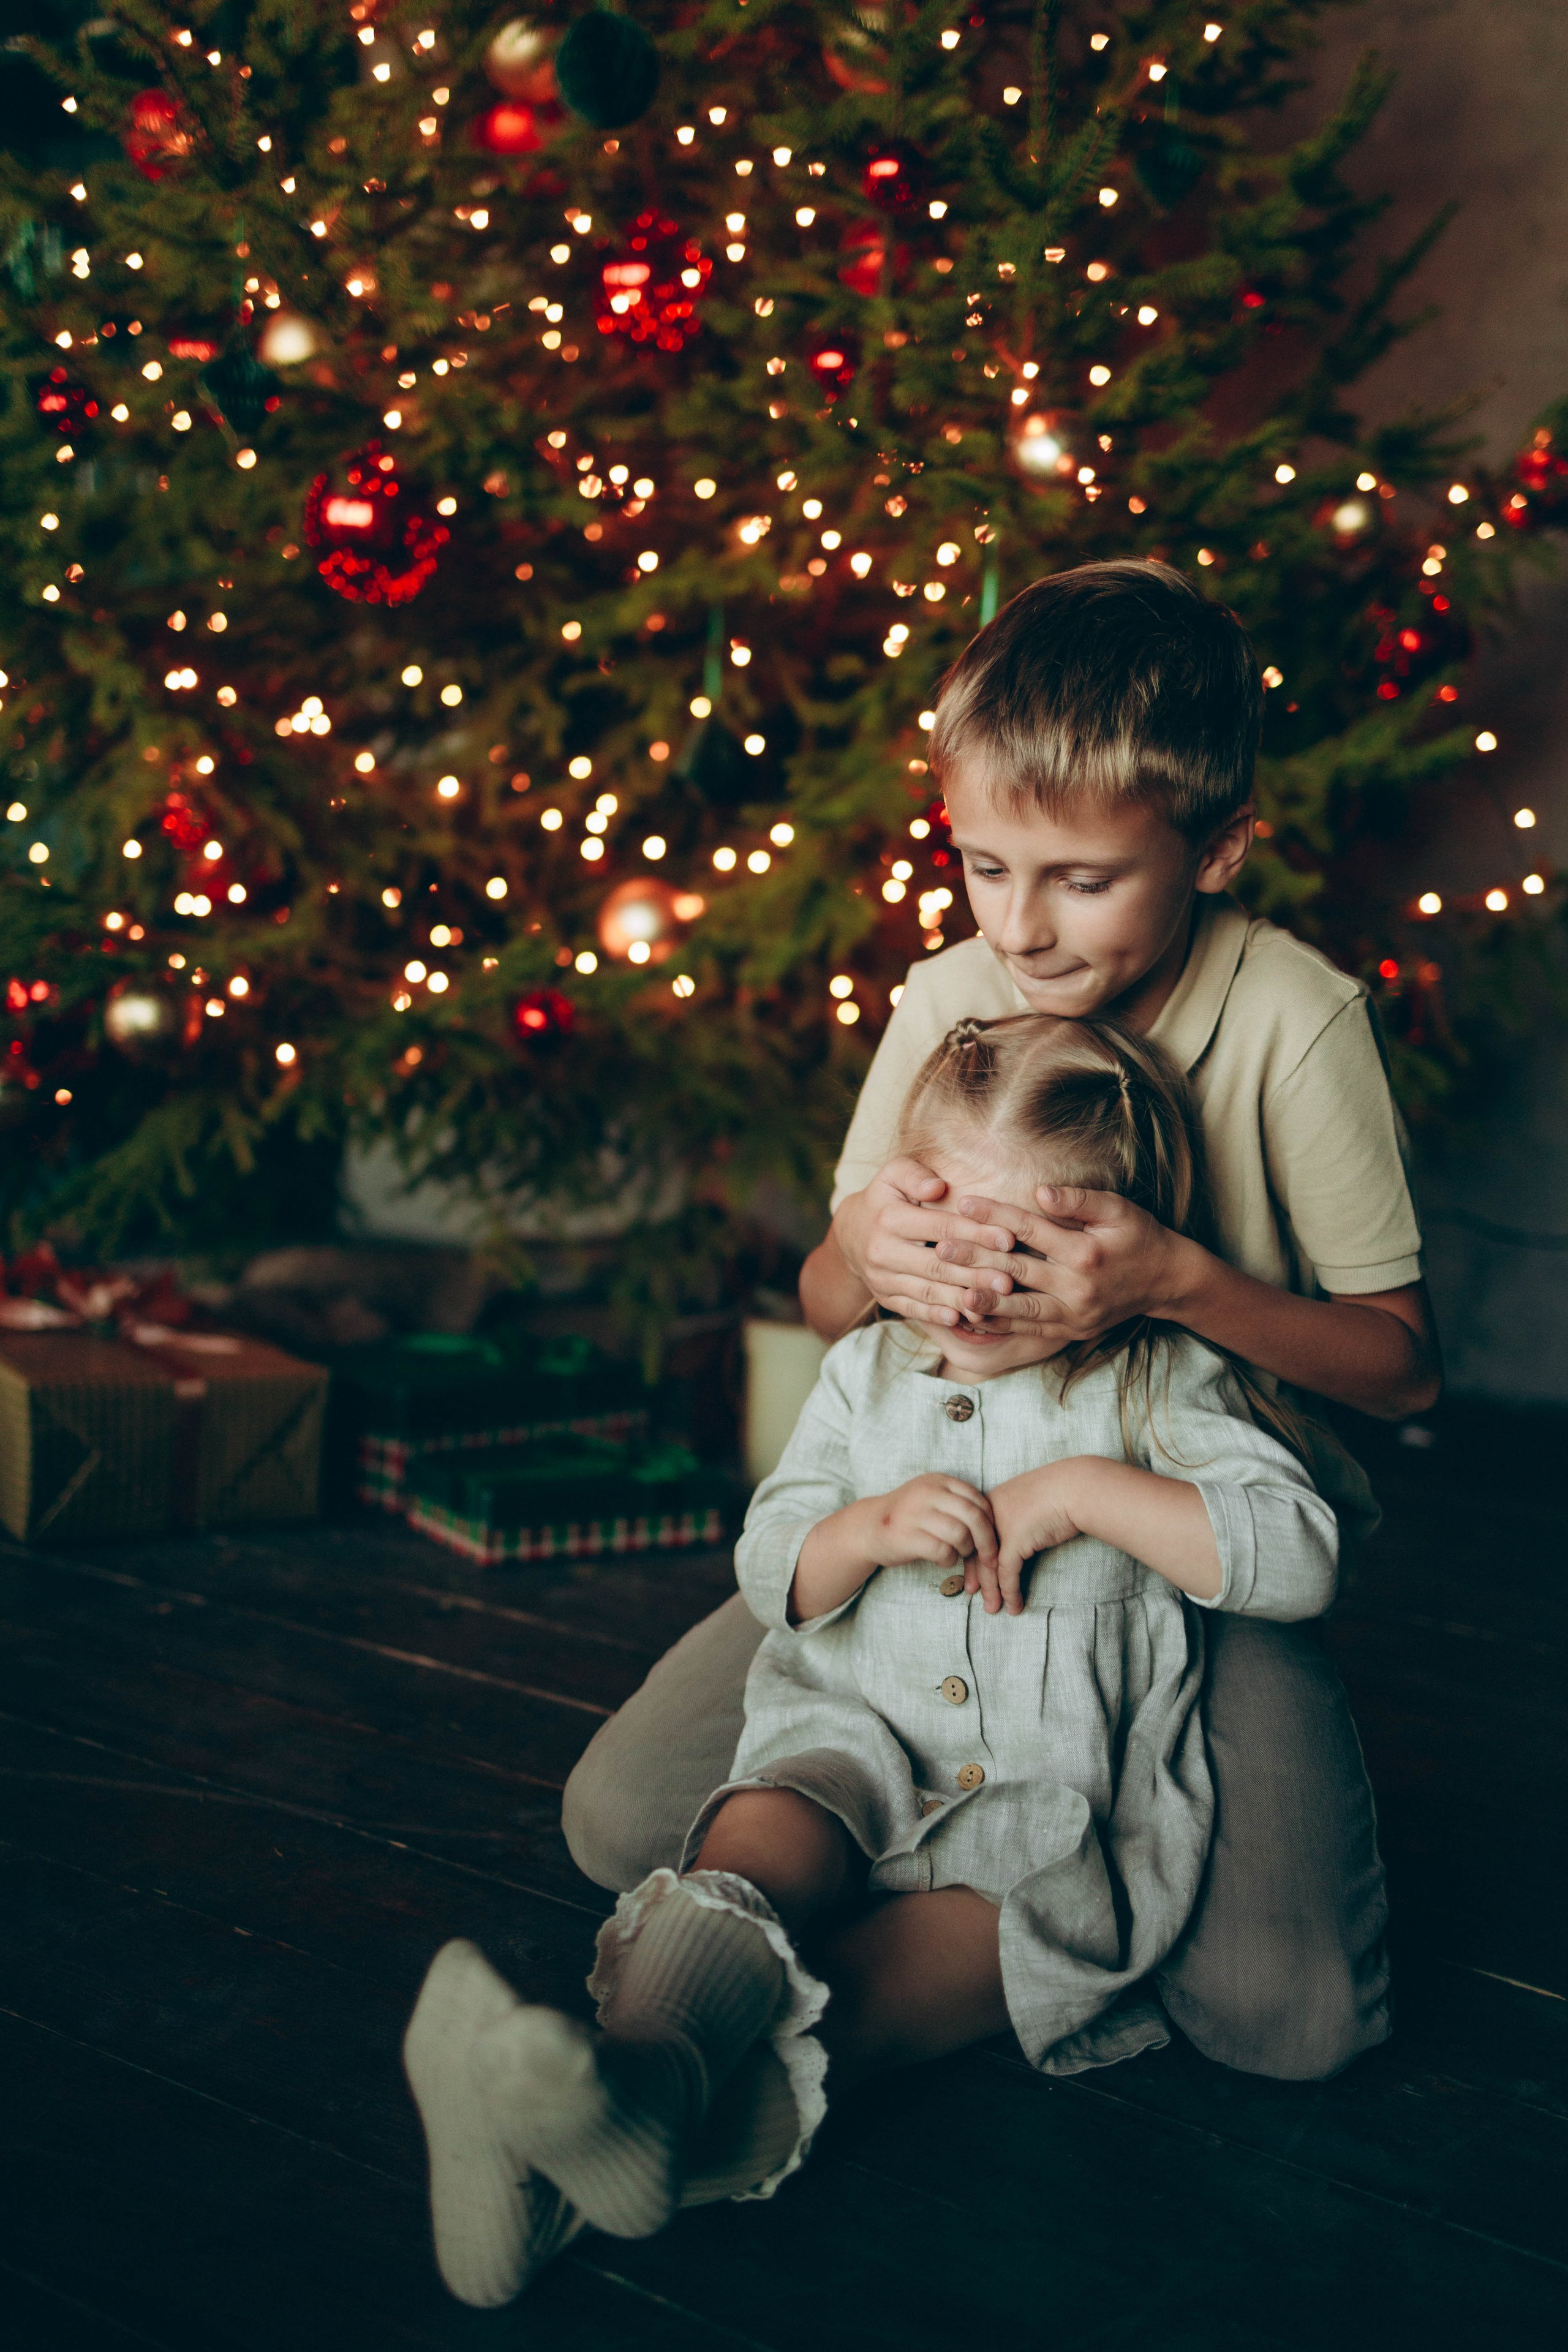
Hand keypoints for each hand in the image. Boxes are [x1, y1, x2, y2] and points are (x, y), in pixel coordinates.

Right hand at [834, 1159, 1026, 1329]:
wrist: (851, 1233)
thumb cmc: (885, 1198)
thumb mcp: (893, 1175)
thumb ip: (915, 1174)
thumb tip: (938, 1185)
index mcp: (889, 1218)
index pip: (940, 1227)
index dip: (975, 1233)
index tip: (1008, 1238)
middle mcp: (883, 1251)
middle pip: (937, 1265)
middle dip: (976, 1273)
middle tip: (1010, 1280)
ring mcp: (882, 1278)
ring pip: (928, 1291)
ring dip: (963, 1298)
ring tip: (996, 1301)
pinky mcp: (885, 1297)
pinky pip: (913, 1309)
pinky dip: (937, 1316)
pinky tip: (962, 1318)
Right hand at [868, 1473, 998, 1573]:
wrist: (867, 1527)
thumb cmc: (909, 1516)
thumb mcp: (931, 1498)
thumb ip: (957, 1503)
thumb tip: (994, 1523)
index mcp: (937, 1480)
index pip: (977, 1499)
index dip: (990, 1521)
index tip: (992, 1538)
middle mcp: (926, 1492)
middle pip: (973, 1516)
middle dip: (987, 1540)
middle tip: (989, 1557)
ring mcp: (914, 1513)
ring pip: (959, 1533)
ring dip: (966, 1550)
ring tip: (959, 1554)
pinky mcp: (905, 1536)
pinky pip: (942, 1550)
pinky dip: (949, 1559)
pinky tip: (943, 1560)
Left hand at [933, 1185, 1196, 1339]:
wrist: (1166, 1280)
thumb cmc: (1139, 1237)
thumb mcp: (1119, 1210)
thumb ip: (1079, 1201)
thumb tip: (1040, 1190)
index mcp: (1086, 1252)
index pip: (1029, 1230)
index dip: (995, 1214)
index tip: (963, 1202)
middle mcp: (1077, 1288)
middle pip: (1016, 1271)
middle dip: (976, 1258)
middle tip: (940, 1246)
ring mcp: (1073, 1315)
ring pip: (1017, 1309)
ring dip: (981, 1299)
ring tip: (948, 1289)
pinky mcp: (1070, 1332)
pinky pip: (1028, 1330)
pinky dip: (998, 1325)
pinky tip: (971, 1316)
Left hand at [977, 1463, 1087, 1614]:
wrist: (1076, 1488)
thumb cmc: (1058, 1493)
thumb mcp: (1027, 1504)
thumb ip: (1014, 1518)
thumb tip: (1013, 1537)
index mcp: (989, 1502)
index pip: (973, 1535)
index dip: (971, 1557)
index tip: (970, 1574)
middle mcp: (990, 1513)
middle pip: (976, 1550)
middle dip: (976, 1576)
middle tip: (972, 1593)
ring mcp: (1001, 1527)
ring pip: (989, 1566)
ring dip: (992, 1591)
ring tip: (992, 1609)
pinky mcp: (1015, 1540)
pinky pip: (1008, 1573)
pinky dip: (1010, 1592)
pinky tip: (1013, 1605)